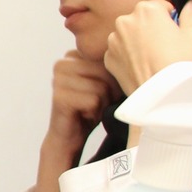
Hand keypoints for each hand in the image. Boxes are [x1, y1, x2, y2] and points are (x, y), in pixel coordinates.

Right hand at [36, 53, 115, 191]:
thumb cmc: (90, 108)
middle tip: (95, 103)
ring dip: (102, 103)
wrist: (69, 137)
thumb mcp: (103, 81)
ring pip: (101, 87)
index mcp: (72, 55)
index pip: (109, 58)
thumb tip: (134, 58)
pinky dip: (95, 112)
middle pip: (106, 72)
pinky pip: (94, 100)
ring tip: (90, 109)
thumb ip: (112, 65)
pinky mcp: (59, 97)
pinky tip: (85, 115)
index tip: (101, 91)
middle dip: (108, 92)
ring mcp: (58, 80)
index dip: (113, 79)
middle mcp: (62, 64)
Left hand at [105, 0, 191, 96]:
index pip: (159, 7)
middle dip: (150, 29)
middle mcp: (125, 20)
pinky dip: (127, 56)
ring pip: (127, 35)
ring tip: (152, 57)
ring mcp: (113, 39)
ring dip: (136, 41)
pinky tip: (141, 66)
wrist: (161, 92)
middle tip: (163, 46)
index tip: (173, 32)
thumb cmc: (180, 61)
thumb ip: (191, 14)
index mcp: (147, 9)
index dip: (168, 20)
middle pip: (141, 20)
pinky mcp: (108, 57)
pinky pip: (119, 52)